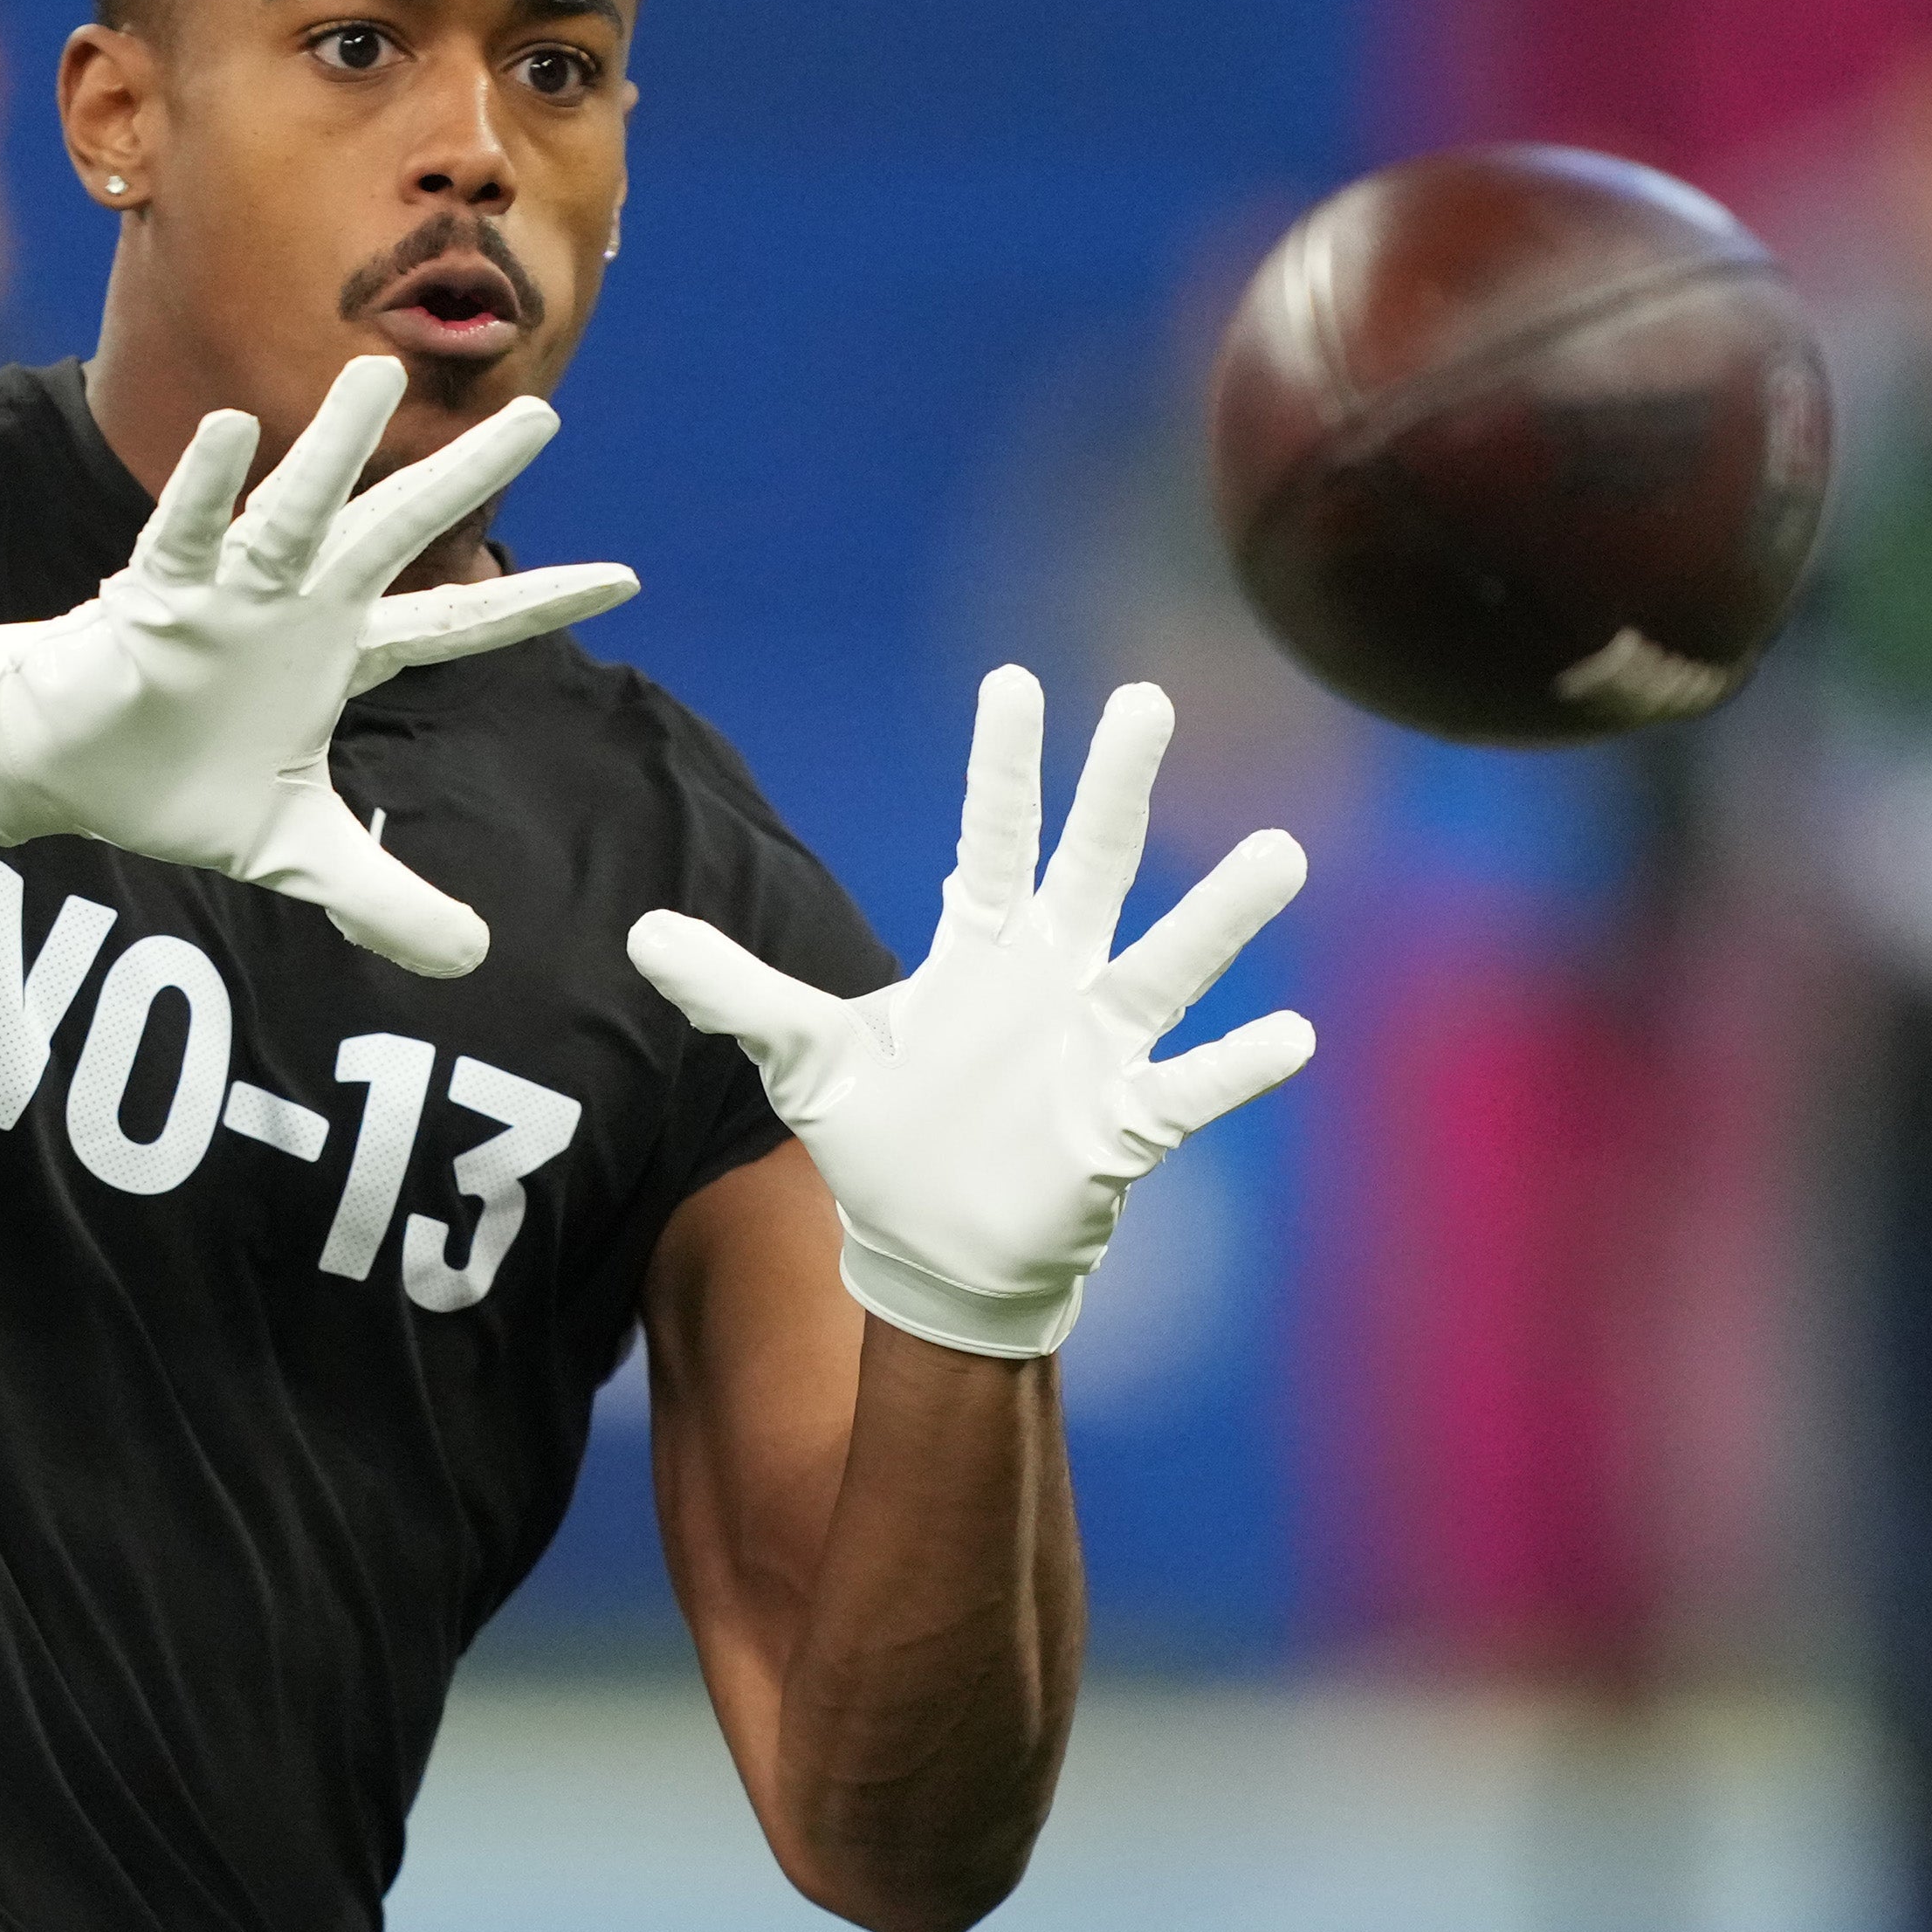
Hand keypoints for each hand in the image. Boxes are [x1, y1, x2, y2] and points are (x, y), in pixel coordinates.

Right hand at [0, 356, 633, 976]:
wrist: (65, 773)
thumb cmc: (174, 783)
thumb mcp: (296, 854)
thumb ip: (383, 897)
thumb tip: (473, 958)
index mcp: (343, 652)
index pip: (459, 624)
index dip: (535, 606)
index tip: (624, 579)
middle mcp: (301, 603)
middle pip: (402, 530)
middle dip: (467, 477)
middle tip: (542, 416)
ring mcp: (233, 592)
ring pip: (296, 506)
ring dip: (335, 445)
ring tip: (376, 372)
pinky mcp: (159, 597)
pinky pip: (186, 531)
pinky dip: (206, 485)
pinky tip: (231, 430)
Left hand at [628, 667, 1315, 1358]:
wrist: (934, 1251)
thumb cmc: (884, 1140)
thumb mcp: (802, 1061)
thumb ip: (737, 993)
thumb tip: (639, 936)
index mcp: (980, 951)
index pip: (992, 838)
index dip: (1003, 766)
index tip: (1014, 681)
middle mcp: (1052, 979)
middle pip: (1090, 867)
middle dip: (1115, 789)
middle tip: (1146, 701)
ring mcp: (1097, 1047)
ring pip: (1167, 964)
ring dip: (1221, 914)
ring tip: (1280, 852)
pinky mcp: (1124, 1125)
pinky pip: (1191, 1087)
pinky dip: (1239, 1066)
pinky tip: (1291, 1036)